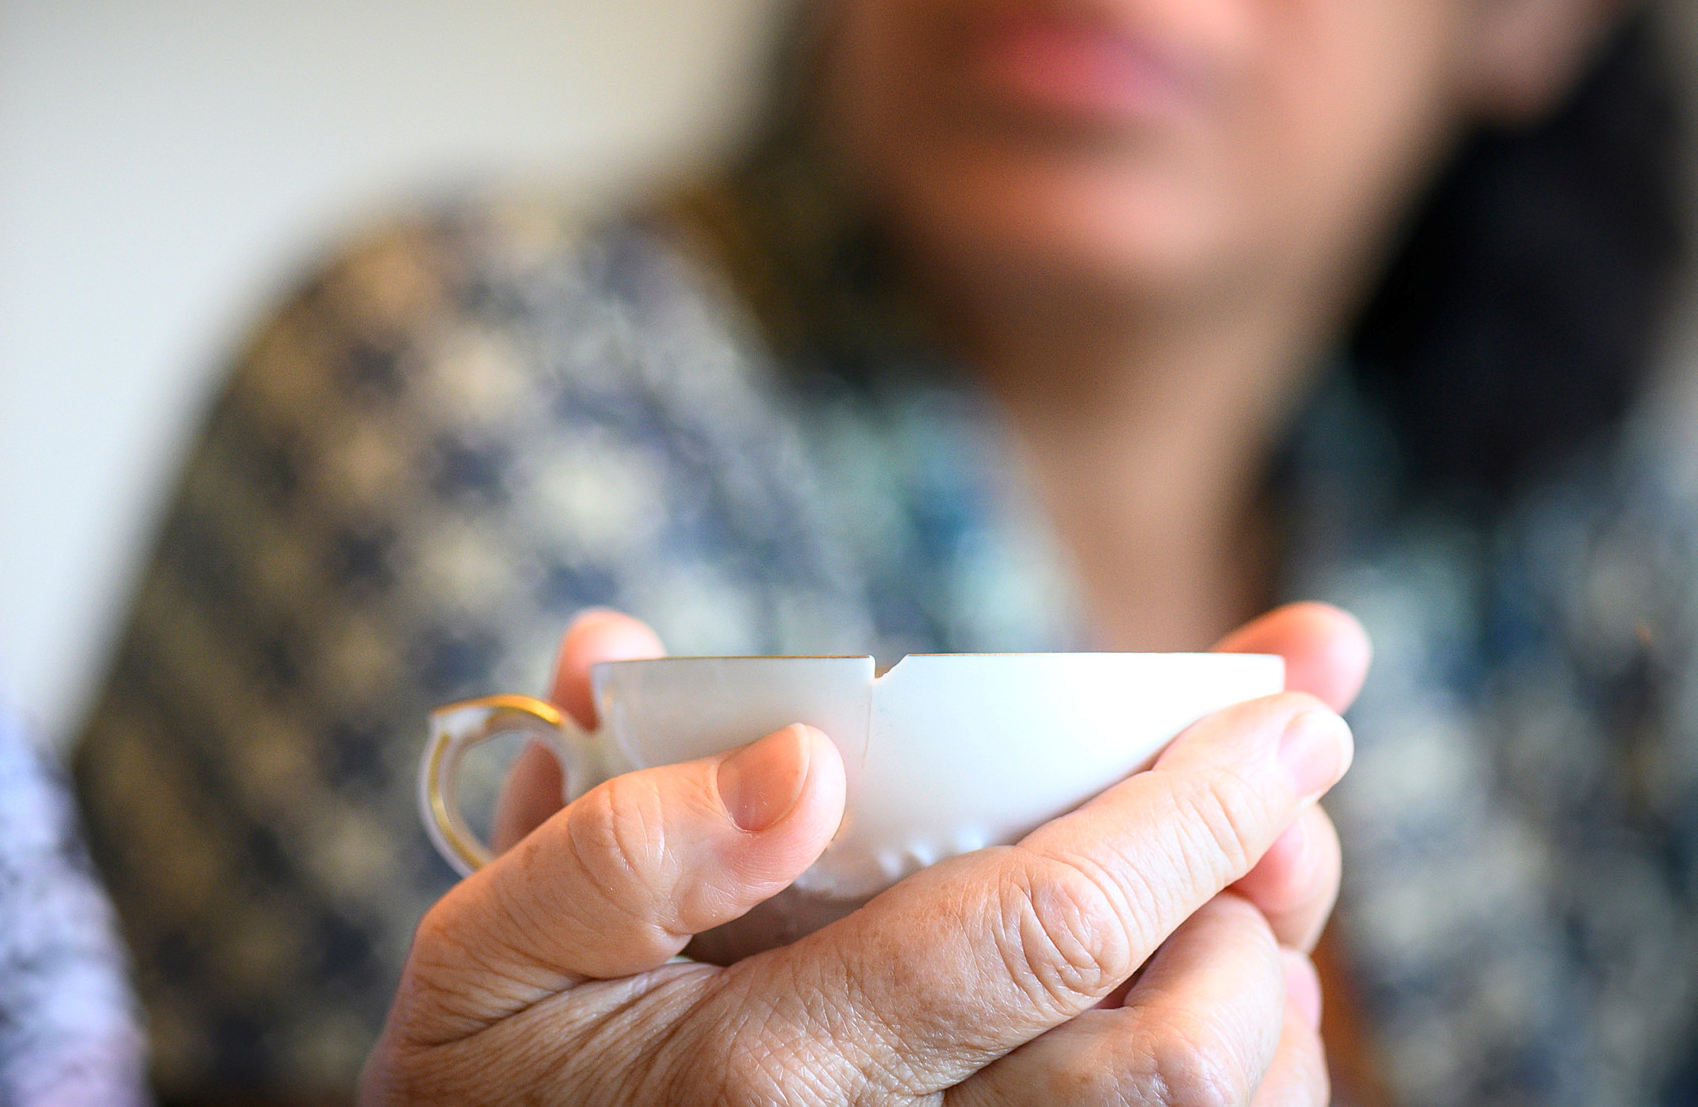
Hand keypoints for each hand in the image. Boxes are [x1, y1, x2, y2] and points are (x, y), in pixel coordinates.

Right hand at [361, 605, 1364, 1104]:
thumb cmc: (500, 1087)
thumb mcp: (490, 952)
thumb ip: (610, 842)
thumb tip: (794, 757)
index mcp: (763, 1074)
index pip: (1038, 933)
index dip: (1187, 812)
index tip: (1286, 709)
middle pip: (1164, 1055)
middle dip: (1262, 893)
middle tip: (1287, 771)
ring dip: (1271, 987)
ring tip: (1266, 863)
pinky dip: (1239, 1077)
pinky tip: (1214, 986)